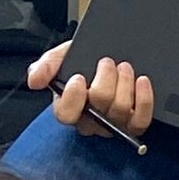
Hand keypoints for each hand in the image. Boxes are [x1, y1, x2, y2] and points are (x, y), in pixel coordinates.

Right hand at [28, 39, 155, 140]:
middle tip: (107, 62)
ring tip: (124, 67)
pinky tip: (141, 81)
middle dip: (105, 80)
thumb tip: (34, 80)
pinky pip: (140, 120)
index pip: (66, 114)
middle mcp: (89, 120)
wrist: (106, 55)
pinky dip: (144, 100)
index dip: (73, 98)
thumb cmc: (82, 60)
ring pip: (120, 112)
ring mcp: (112, 124)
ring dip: (124, 84)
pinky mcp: (134, 123)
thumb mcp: (61, 56)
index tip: (78, 77)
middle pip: (98, 109)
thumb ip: (46, 66)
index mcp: (68, 107)